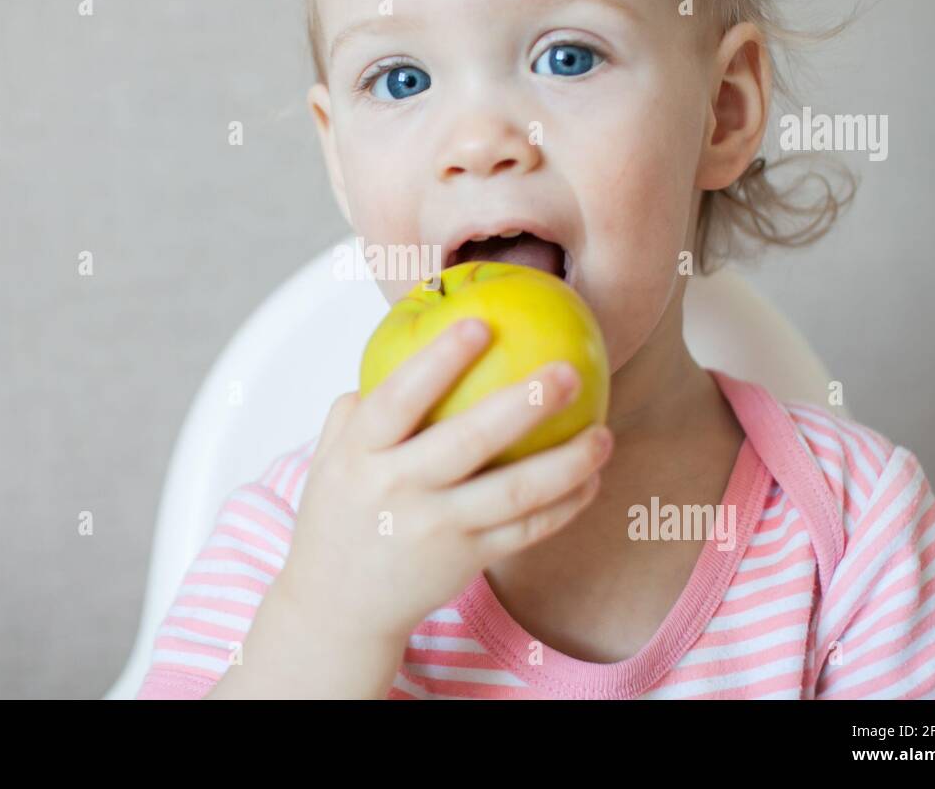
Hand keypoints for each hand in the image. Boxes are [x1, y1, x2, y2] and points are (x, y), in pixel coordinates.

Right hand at [276, 317, 613, 644]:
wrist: (338, 609)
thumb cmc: (340, 516)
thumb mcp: (331, 459)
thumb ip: (359, 408)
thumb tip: (404, 349)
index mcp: (359, 454)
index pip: (398, 399)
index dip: (438, 361)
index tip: (480, 324)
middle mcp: (397, 490)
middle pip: (469, 442)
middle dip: (525, 404)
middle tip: (570, 371)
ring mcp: (435, 529)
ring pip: (513, 492)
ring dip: (566, 463)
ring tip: (603, 434)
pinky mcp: (466, 561)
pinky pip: (525, 530)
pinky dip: (564, 505)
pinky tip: (591, 479)